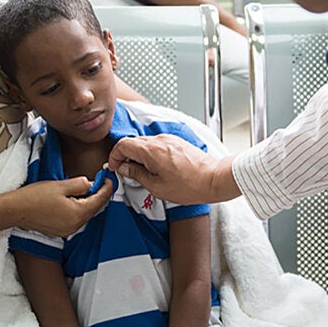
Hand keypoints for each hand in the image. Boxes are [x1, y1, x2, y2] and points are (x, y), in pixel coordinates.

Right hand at [16, 177, 112, 236]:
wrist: (15, 210)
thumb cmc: (34, 197)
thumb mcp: (61, 185)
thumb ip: (80, 184)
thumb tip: (91, 183)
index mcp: (77, 213)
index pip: (99, 200)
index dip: (107, 187)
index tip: (109, 178)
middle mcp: (75, 225)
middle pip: (94, 208)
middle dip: (98, 194)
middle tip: (100, 180)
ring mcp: (68, 230)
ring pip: (86, 213)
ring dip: (88, 201)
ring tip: (86, 188)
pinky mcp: (61, 230)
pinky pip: (76, 218)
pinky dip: (79, 208)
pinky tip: (75, 198)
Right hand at [108, 134, 235, 203]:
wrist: (213, 179)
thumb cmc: (189, 186)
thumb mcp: (156, 186)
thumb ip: (136, 174)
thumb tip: (124, 168)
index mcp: (151, 150)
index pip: (123, 144)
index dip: (114, 156)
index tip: (115, 167)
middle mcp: (159, 140)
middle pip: (133, 142)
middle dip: (125, 156)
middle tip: (125, 171)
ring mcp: (169, 139)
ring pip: (145, 143)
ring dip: (139, 155)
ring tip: (142, 172)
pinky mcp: (177, 141)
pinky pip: (157, 144)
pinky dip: (151, 153)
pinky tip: (155, 167)